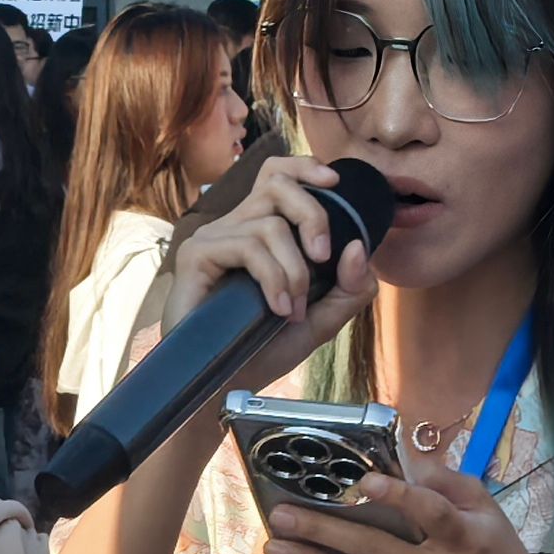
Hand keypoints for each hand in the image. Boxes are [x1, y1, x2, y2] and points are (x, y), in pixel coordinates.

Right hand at [153, 153, 374, 402]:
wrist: (224, 386)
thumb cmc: (262, 350)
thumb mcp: (321, 319)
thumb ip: (349, 288)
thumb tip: (357, 248)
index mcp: (259, 231)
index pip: (277, 176)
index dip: (304, 167)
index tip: (335, 181)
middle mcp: (235, 227)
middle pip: (276, 184)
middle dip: (313, 215)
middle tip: (323, 258)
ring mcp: (213, 239)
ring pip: (269, 225)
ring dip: (294, 270)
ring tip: (292, 308)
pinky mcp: (196, 255)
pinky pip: (247, 246)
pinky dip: (272, 277)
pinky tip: (276, 308)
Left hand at [263, 440, 552, 553]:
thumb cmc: (496, 553)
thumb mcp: (485, 509)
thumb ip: (445, 483)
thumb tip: (401, 460)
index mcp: (469, 539)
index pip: (432, 515)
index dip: (399, 497)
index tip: (362, 483)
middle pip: (378, 551)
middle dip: (324, 531)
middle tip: (283, 516)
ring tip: (276, 546)